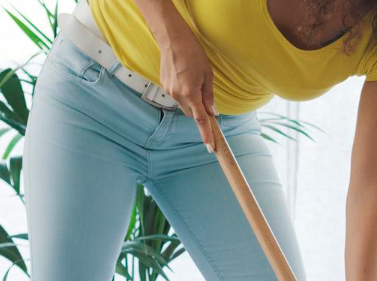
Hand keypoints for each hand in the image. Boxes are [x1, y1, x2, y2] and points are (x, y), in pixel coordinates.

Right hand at [153, 20, 216, 149]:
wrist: (172, 39)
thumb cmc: (193, 53)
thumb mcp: (208, 75)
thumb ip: (209, 96)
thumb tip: (212, 111)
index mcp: (191, 93)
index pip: (200, 119)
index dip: (206, 133)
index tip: (210, 146)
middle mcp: (177, 94)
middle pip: (191, 113)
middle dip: (199, 112)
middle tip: (206, 98)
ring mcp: (169, 90)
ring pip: (184, 105)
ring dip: (192, 101)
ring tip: (194, 81)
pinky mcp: (164, 85)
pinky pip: (177, 95)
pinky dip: (184, 93)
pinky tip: (186, 77)